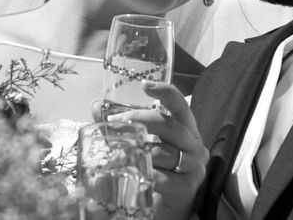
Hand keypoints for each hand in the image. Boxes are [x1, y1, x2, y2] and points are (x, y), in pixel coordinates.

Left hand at [92, 81, 206, 219]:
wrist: (168, 211)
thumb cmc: (157, 173)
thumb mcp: (143, 146)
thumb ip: (123, 126)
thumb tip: (96, 106)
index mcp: (187, 131)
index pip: (181, 105)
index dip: (165, 92)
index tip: (145, 85)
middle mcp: (195, 146)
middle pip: (170, 125)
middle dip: (140, 120)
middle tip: (115, 121)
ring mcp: (194, 167)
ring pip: (164, 152)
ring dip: (137, 151)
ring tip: (117, 153)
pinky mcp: (187, 188)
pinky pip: (162, 177)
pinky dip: (145, 175)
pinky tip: (132, 175)